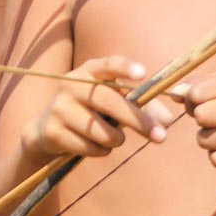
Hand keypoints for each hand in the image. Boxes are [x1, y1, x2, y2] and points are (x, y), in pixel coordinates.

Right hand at [20, 56, 175, 160]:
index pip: (107, 64)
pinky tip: (94, 145)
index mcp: (89, 71)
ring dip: (116, 140)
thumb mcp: (114, 103)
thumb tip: (168, 120)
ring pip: (102, 131)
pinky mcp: (53, 131)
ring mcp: (60, 107)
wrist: (47, 130)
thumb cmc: (91, 112)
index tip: (143, 73)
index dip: (124, 67)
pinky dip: (101, 151)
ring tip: (113, 138)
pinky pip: (90, 147)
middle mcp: (72, 84)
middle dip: (138, 120)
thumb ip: (142, 107)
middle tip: (161, 137)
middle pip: (109, 101)